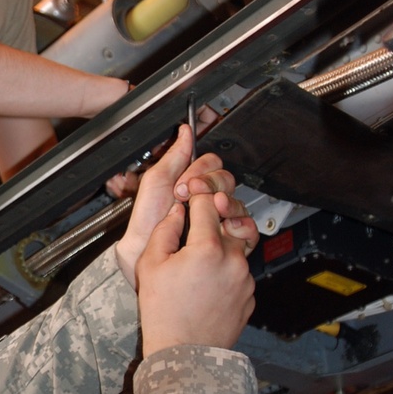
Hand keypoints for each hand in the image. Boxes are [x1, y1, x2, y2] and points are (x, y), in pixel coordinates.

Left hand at [113, 124, 257, 287]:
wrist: (147, 262)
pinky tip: (228, 226)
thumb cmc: (145, 229)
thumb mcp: (154, 186)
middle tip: (193, 195)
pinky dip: (242, 224)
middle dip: (211, 184)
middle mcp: (205, 202)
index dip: (200, 169)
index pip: (210, 165)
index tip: (186, 182)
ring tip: (212, 211)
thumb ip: (172, 157)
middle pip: (226, 180)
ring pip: (238, 201)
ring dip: (227, 203)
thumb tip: (184, 131)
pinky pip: (247, 228)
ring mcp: (217, 221)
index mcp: (189, 185)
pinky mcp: (228, 242)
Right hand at [137, 192, 256, 356]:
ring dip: (221, 247)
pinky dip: (227, 270)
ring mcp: (246, 279)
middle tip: (197, 226)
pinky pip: (241, 272)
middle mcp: (233, 260)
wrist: (185, 354)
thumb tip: (178, 213)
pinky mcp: (250, 295)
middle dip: (213, 219)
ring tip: (199, 263)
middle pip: (229, 221)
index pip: (207, 203)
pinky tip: (208, 283)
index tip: (190, 196)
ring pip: (237, 247)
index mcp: (208, 248)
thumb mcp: (150, 265)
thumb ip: (166, 230)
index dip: (196, 195)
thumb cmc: (164, 313)